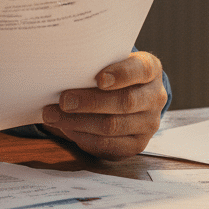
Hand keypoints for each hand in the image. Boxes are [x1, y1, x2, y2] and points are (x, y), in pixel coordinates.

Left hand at [40, 51, 166, 160]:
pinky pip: (109, 145)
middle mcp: (155, 97)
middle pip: (125, 102)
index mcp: (151, 70)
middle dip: (90, 102)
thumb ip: (95, 64)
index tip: (99, 79)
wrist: (128, 96)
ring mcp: (149, 124)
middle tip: (63, 100)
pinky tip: (66, 128)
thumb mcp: (109, 62)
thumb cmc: (111, 73)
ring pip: (113, 126)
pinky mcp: (137, 145)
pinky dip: (84, 137)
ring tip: (53, 116)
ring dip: (79, 122)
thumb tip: (63, 69)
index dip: (121, 74)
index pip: (141, 71)